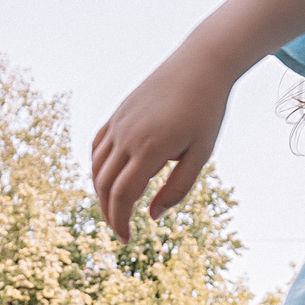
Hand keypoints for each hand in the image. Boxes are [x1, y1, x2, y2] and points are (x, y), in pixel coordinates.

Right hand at [90, 52, 232, 239]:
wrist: (200, 65)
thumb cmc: (206, 111)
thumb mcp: (201, 154)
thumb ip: (178, 188)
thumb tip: (152, 216)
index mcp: (151, 148)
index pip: (123, 196)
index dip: (120, 221)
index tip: (127, 240)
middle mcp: (128, 136)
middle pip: (105, 186)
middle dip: (110, 214)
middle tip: (121, 233)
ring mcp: (119, 123)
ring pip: (97, 168)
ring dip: (102, 194)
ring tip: (116, 210)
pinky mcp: (117, 114)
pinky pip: (98, 147)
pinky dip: (97, 169)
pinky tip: (107, 181)